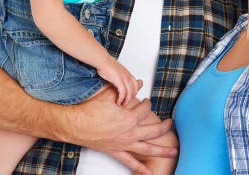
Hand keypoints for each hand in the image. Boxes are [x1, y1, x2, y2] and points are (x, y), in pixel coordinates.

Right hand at [61, 85, 176, 174]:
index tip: (147, 101)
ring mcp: (123, 144)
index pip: (145, 110)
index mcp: (129, 118)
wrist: (74, 125)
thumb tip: (138, 82)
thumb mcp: (108, 95)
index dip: (147, 103)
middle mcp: (129, 133)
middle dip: (164, 127)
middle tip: (170, 123)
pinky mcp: (116, 151)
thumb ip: (125, 89)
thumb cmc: (89, 110)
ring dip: (162, 150)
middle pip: (153, 131)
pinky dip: (140, 168)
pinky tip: (148, 173)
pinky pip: (130, 161)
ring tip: (173, 151)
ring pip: (148, 148)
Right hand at [96, 58, 138, 105]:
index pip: (135, 84)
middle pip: (134, 89)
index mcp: (127, 73)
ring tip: (122, 104)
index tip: (129, 97)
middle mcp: (127, 76)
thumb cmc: (106, 65)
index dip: (133, 92)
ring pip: (130, 92)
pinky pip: (123, 92)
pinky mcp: (119, 80)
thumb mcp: (115, 72)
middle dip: (130, 98)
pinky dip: (121, 98)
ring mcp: (124, 78)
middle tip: (126, 103)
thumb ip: (118, 77)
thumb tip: (116, 83)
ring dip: (126, 100)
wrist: (103, 60)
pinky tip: (118, 101)